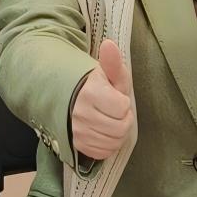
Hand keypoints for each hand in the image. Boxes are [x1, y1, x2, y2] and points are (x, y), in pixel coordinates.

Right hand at [68, 37, 135, 162]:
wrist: (72, 99)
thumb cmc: (97, 86)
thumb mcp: (108, 73)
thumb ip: (112, 62)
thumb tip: (109, 44)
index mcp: (90, 93)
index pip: (122, 108)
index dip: (123, 103)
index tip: (116, 98)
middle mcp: (81, 114)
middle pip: (120, 128)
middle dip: (123, 120)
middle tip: (115, 112)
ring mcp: (78, 131)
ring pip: (113, 142)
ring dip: (117, 133)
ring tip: (110, 121)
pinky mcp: (77, 145)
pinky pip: (103, 152)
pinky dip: (107, 145)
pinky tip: (103, 132)